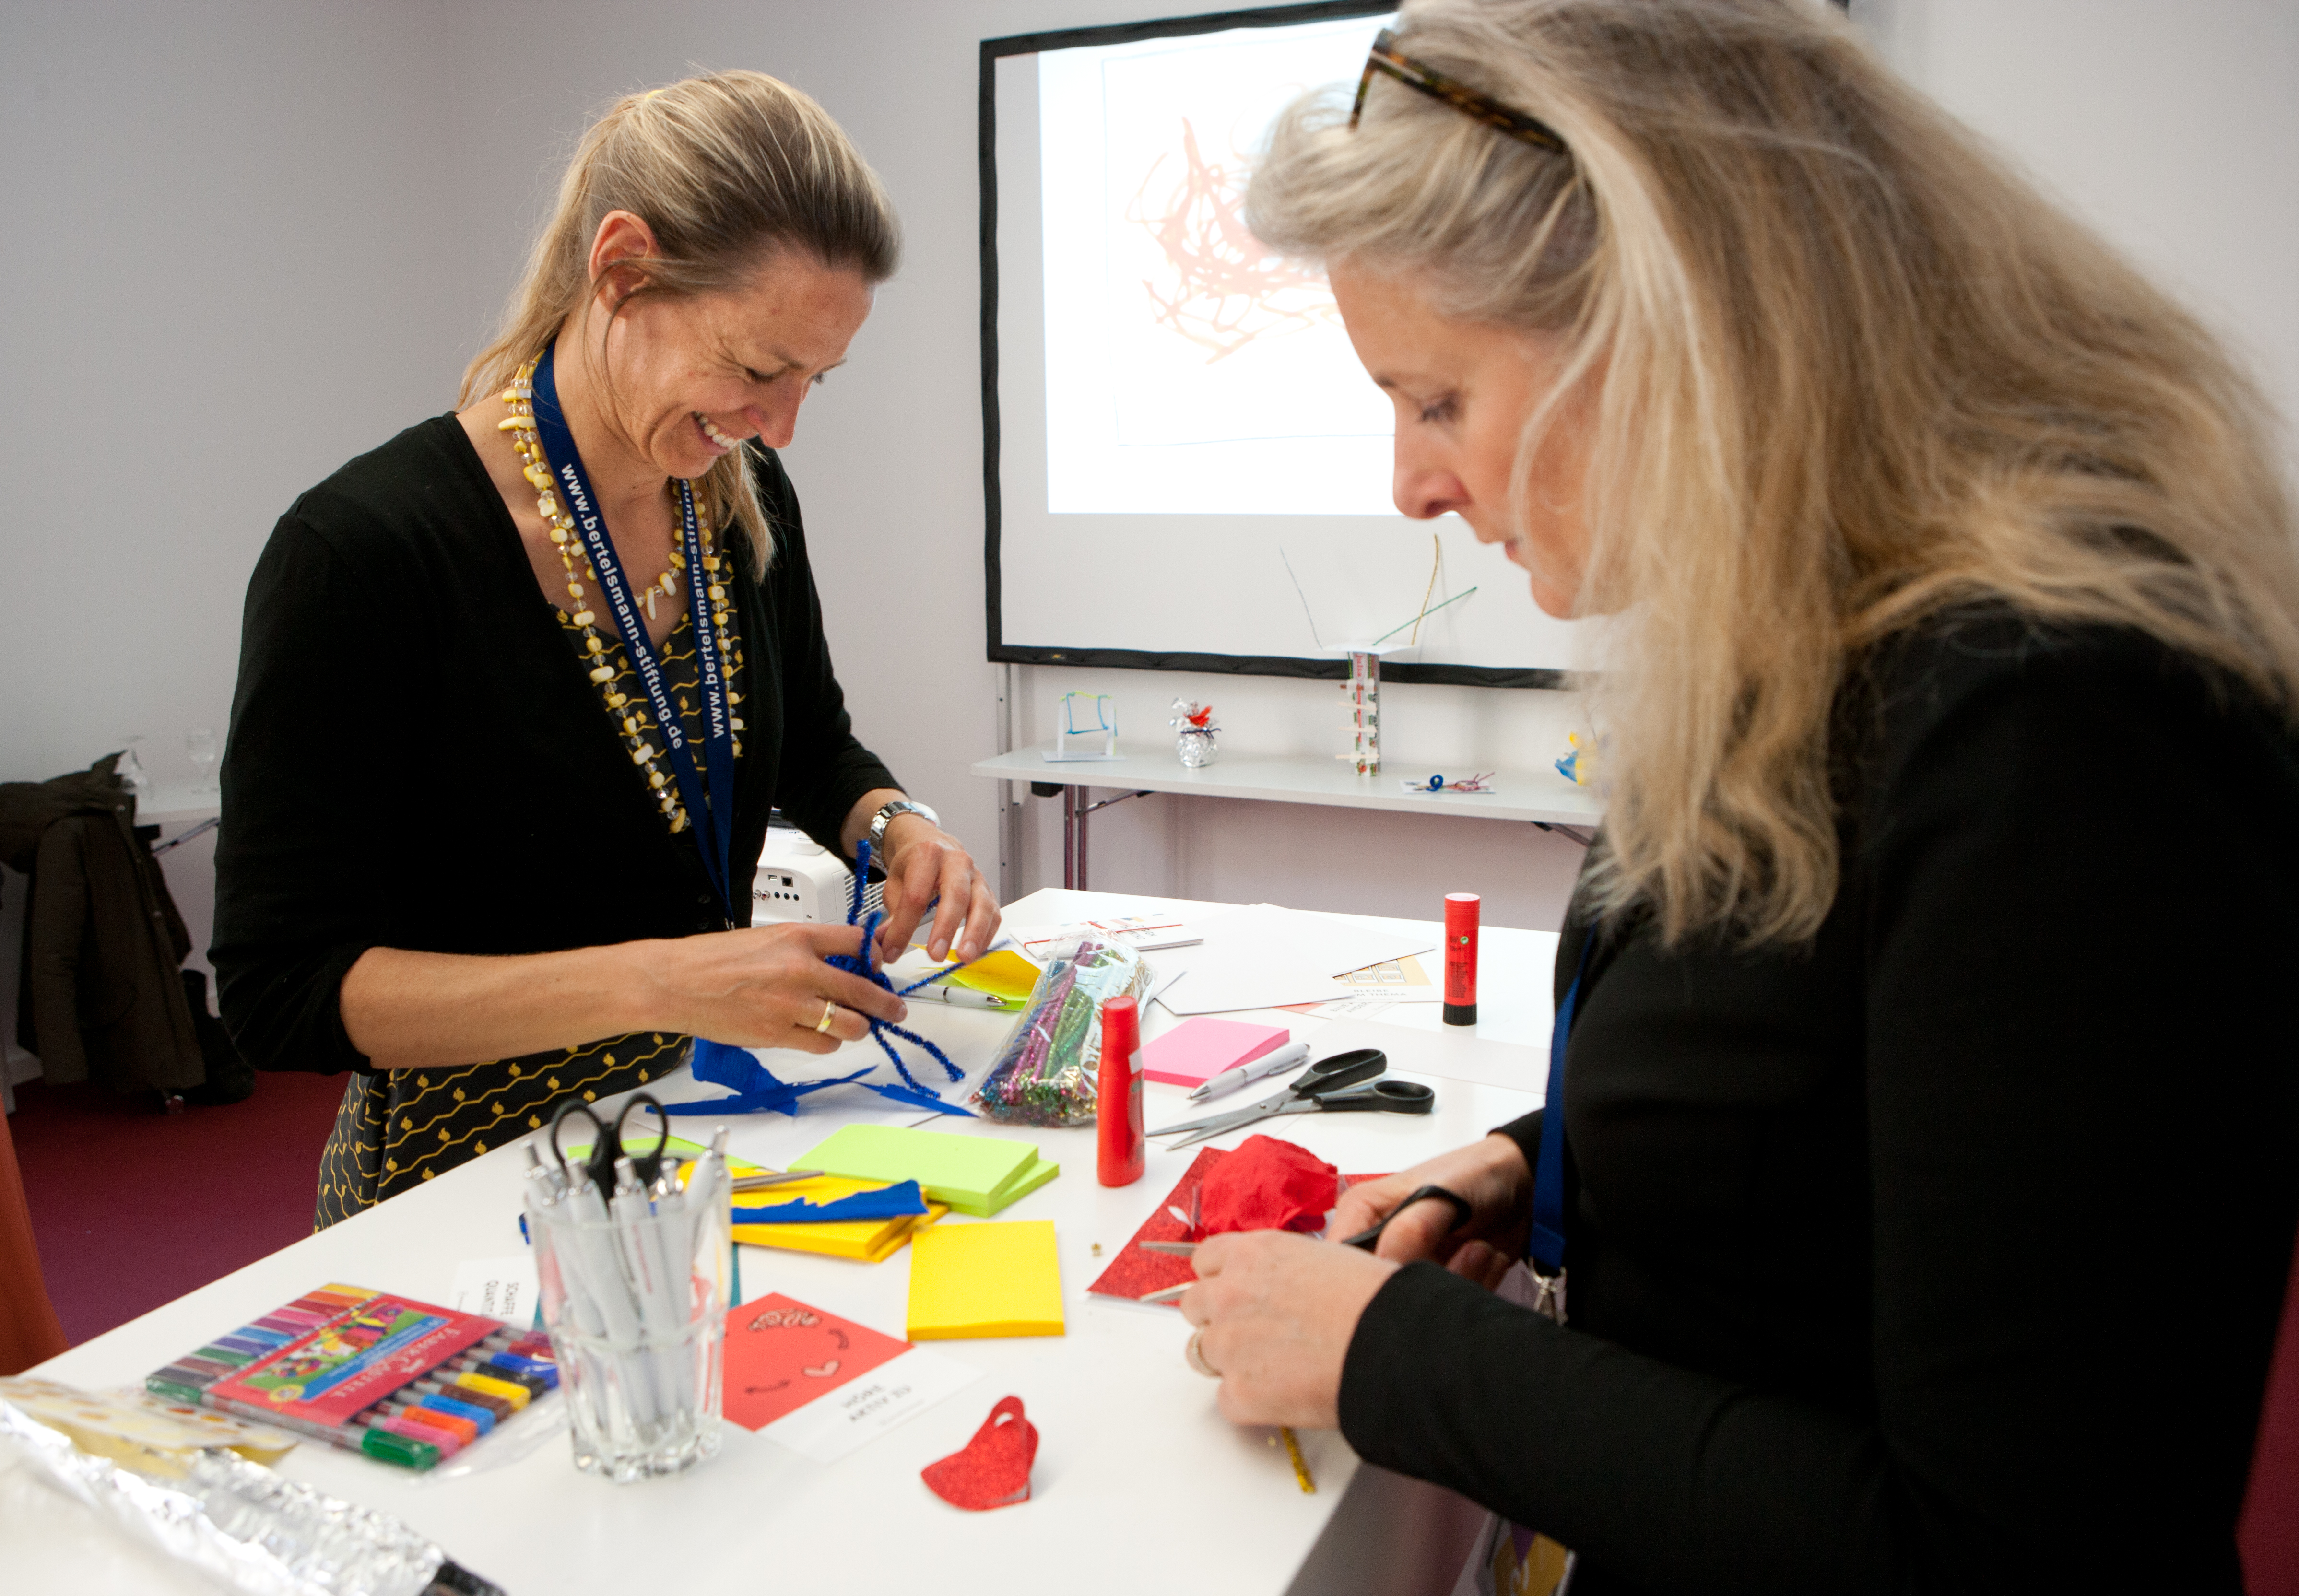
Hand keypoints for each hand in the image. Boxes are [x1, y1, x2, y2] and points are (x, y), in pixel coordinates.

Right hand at [642, 921, 907, 1053]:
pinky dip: (829, 1042)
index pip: (857, 942)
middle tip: (895, 1009)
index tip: (879, 964)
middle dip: (886, 1003)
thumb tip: (835, 961)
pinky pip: (823, 1043)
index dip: (874, 956)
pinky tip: (824, 1036)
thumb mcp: (765, 938)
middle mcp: (801, 969)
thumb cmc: (710, 959)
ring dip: (859, 1027)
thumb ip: (803, 948)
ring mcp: (792, 1004)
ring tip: (859, 1027)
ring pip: (850, 1023)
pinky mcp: (778, 1033)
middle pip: (864, 988)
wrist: (674, 982)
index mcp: (798, 937)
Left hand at [874, 815, 1000, 965]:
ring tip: (964, 957)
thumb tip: (882, 943)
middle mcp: (956, 862)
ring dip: (975, 934)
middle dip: (946, 928)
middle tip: (936, 955)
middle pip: (956, 895)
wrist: (931, 842)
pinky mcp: (987, 890)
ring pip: (982, 904)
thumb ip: (891, 913)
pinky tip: (976, 951)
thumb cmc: (914, 863)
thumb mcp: (894, 882)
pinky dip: (987, 934)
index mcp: (928, 855)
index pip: (915, 895)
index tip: (893, 951)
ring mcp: (976, 876)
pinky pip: (993, 913)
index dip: (903, 927)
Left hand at [1179, 1231, 1397, 1427]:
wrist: (1392, 1346)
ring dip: (1228, 1359)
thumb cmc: (1376, 1301)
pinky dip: (1249, 1401)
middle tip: (1254, 1334)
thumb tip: (1283, 1285)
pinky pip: (1227, 1398)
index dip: (1221, 1278)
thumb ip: (1286, 1268)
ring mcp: (1229, 1344)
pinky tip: (1285, 1396)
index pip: (1205, 1260)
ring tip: (1272, 1368)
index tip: (1235, 1291)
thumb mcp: (1327, 1258)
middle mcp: (1230, 1292)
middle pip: (1193, 1306)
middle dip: (1218, 1319)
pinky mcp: (1239, 1392)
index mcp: (1253, 1253)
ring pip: (1201, 1352)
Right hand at [1328, 1134, 1531, 1288]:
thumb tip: (1387, 1263)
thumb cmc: (1475, 1174)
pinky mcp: (1435, 1285)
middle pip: (1375, 1292)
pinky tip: (1483, 1257)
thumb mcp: (1442, 1193)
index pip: (1337, 1263)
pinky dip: (1472, 1286)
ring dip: (1456, 1279)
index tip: (1404, 1275)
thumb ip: (1411, 1228)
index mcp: (1361, 1214)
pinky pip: (1443, 1309)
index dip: (1363, 1280)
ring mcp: (1409, 1267)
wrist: (1521, 1186)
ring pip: (1414, 1305)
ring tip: (1477, 1246)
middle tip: (1457, 1251)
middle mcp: (1379, 1244)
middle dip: (1421, 1281)